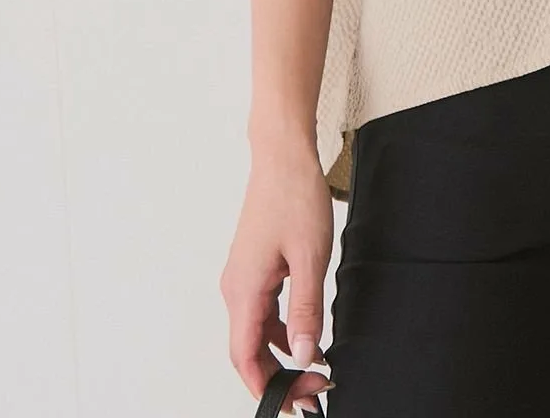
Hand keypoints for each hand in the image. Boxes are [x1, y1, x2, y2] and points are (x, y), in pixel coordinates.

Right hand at [221, 146, 335, 412]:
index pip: (245, 357)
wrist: (283, 156)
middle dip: (278, 377)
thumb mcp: (310, 257)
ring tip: (314, 369)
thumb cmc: (294, 197)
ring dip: (280, 356)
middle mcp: (236, 288)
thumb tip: (304, 354)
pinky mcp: (254, 268)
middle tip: (313, 390)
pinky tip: (304, 335)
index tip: (291, 404)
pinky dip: (280, 331)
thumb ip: (306, 309)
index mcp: (244, 290)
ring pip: (255, 333)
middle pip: (248, 351)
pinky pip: (261, 312)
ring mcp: (243, 278)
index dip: (266, 388)